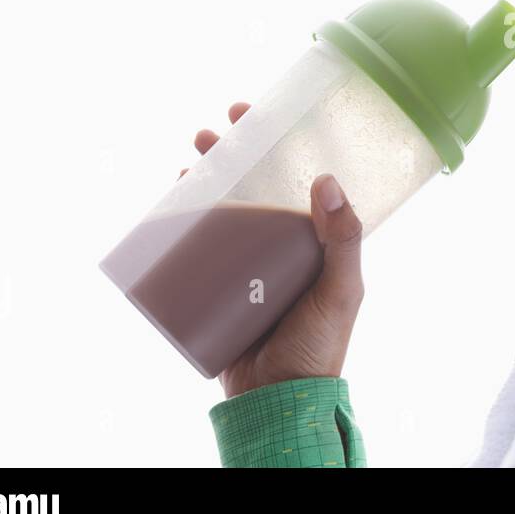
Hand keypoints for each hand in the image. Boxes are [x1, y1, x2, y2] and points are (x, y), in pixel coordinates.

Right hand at [181, 102, 365, 398]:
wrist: (277, 401)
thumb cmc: (319, 346)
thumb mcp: (340, 289)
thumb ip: (343, 240)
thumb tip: (326, 180)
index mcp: (314, 240)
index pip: (297, 178)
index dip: (279, 143)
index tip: (259, 112)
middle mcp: (281, 245)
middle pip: (254, 186)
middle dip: (233, 154)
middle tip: (212, 131)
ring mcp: (247, 265)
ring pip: (223, 210)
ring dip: (205, 180)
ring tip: (189, 159)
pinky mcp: (218, 288)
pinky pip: (197, 247)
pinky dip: (182, 223)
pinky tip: (170, 204)